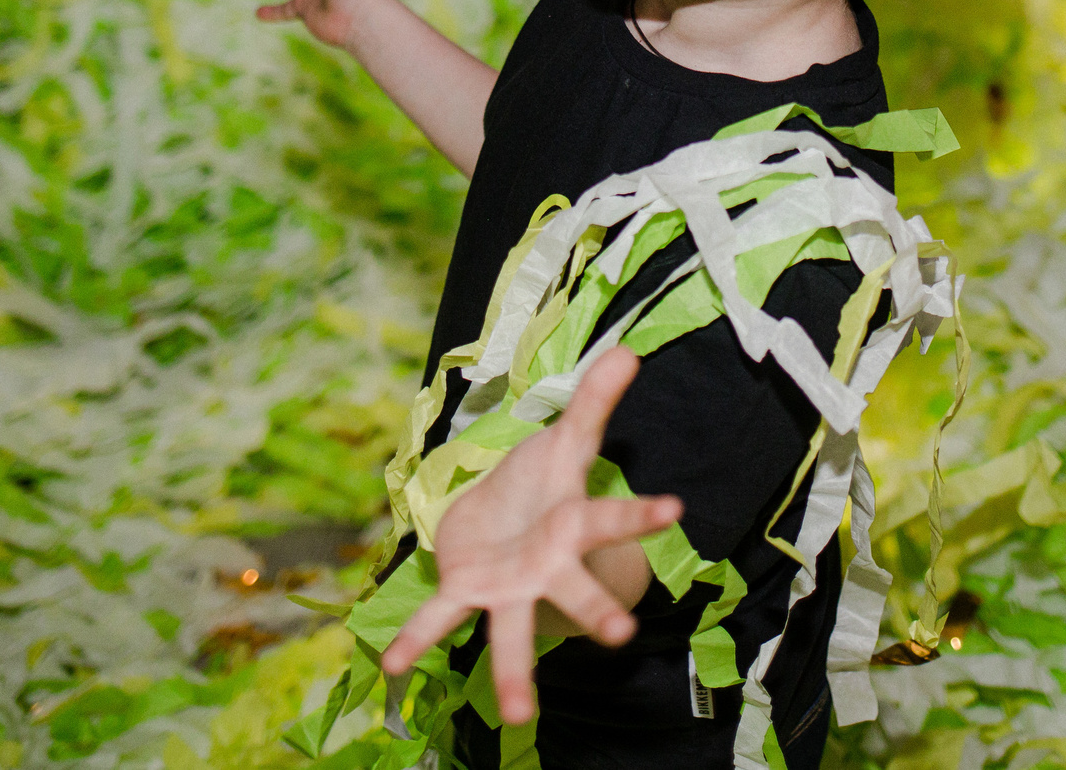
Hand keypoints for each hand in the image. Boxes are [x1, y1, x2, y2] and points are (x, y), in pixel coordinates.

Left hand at [380, 348, 683, 725]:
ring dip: (513, 674)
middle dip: (594, 611)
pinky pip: (439, 620)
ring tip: (516, 716)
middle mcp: (546, 568)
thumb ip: (594, 400)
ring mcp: (507, 589)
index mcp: (573, 524)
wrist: (502, 520)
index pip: (613, 516)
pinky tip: (391, 667)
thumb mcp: (566, 439)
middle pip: (573, 589)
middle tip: (620, 635)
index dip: (642, 514)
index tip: (674, 510)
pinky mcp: (465, 593)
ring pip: (513, 634)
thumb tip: (628, 349)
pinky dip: (415, 642)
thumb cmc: (543, 485)